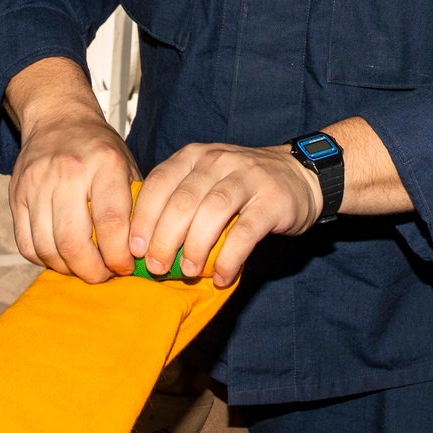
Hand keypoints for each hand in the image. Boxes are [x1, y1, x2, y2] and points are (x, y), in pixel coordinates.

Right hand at [6, 58, 141, 282]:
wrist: (58, 119)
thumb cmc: (98, 148)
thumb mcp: (126, 166)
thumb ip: (134, 205)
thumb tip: (141, 252)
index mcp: (105, 163)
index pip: (111, 222)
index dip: (119, 255)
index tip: (124, 267)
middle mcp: (68, 172)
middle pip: (74, 241)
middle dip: (91, 271)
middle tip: (102, 275)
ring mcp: (37, 183)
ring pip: (47, 248)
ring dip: (67, 269)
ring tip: (82, 266)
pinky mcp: (16, 195)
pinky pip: (26, 244)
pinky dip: (43, 259)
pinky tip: (60, 255)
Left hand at [128, 143, 322, 287]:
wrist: (299, 175)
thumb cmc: (241, 185)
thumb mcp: (206, 179)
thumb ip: (179, 199)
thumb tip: (143, 244)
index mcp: (195, 156)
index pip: (160, 182)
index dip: (143, 217)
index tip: (134, 248)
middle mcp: (218, 161)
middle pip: (183, 200)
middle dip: (165, 238)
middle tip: (156, 267)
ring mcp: (247, 177)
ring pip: (212, 211)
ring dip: (195, 247)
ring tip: (187, 272)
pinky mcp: (272, 199)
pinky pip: (246, 231)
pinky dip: (230, 257)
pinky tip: (221, 276)